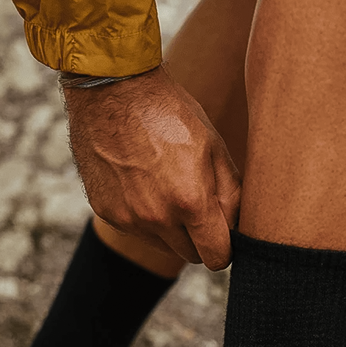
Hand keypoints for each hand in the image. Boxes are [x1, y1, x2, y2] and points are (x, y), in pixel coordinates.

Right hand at [64, 65, 240, 270]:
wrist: (112, 89)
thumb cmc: (170, 113)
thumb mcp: (214, 148)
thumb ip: (232, 196)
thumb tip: (237, 230)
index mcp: (191, 203)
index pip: (217, 257)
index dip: (225, 249)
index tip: (225, 235)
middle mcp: (157, 218)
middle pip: (191, 255)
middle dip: (200, 239)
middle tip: (199, 206)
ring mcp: (129, 219)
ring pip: (164, 246)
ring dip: (172, 230)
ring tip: (169, 188)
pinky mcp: (107, 213)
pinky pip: (137, 231)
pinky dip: (145, 217)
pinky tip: (143, 183)